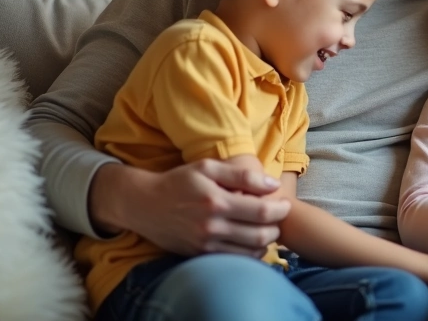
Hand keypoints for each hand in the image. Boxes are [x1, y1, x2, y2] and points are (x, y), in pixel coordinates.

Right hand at [90, 159, 290, 256]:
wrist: (143, 204)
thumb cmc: (179, 181)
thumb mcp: (207, 168)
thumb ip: (241, 175)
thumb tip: (272, 184)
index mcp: (216, 201)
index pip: (262, 212)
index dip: (280, 209)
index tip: (284, 203)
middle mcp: (211, 226)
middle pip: (260, 235)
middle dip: (277, 227)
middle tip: (278, 217)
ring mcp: (205, 244)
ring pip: (250, 252)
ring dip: (266, 242)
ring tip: (267, 228)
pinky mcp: (199, 255)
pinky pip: (234, 260)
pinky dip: (249, 253)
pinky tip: (251, 240)